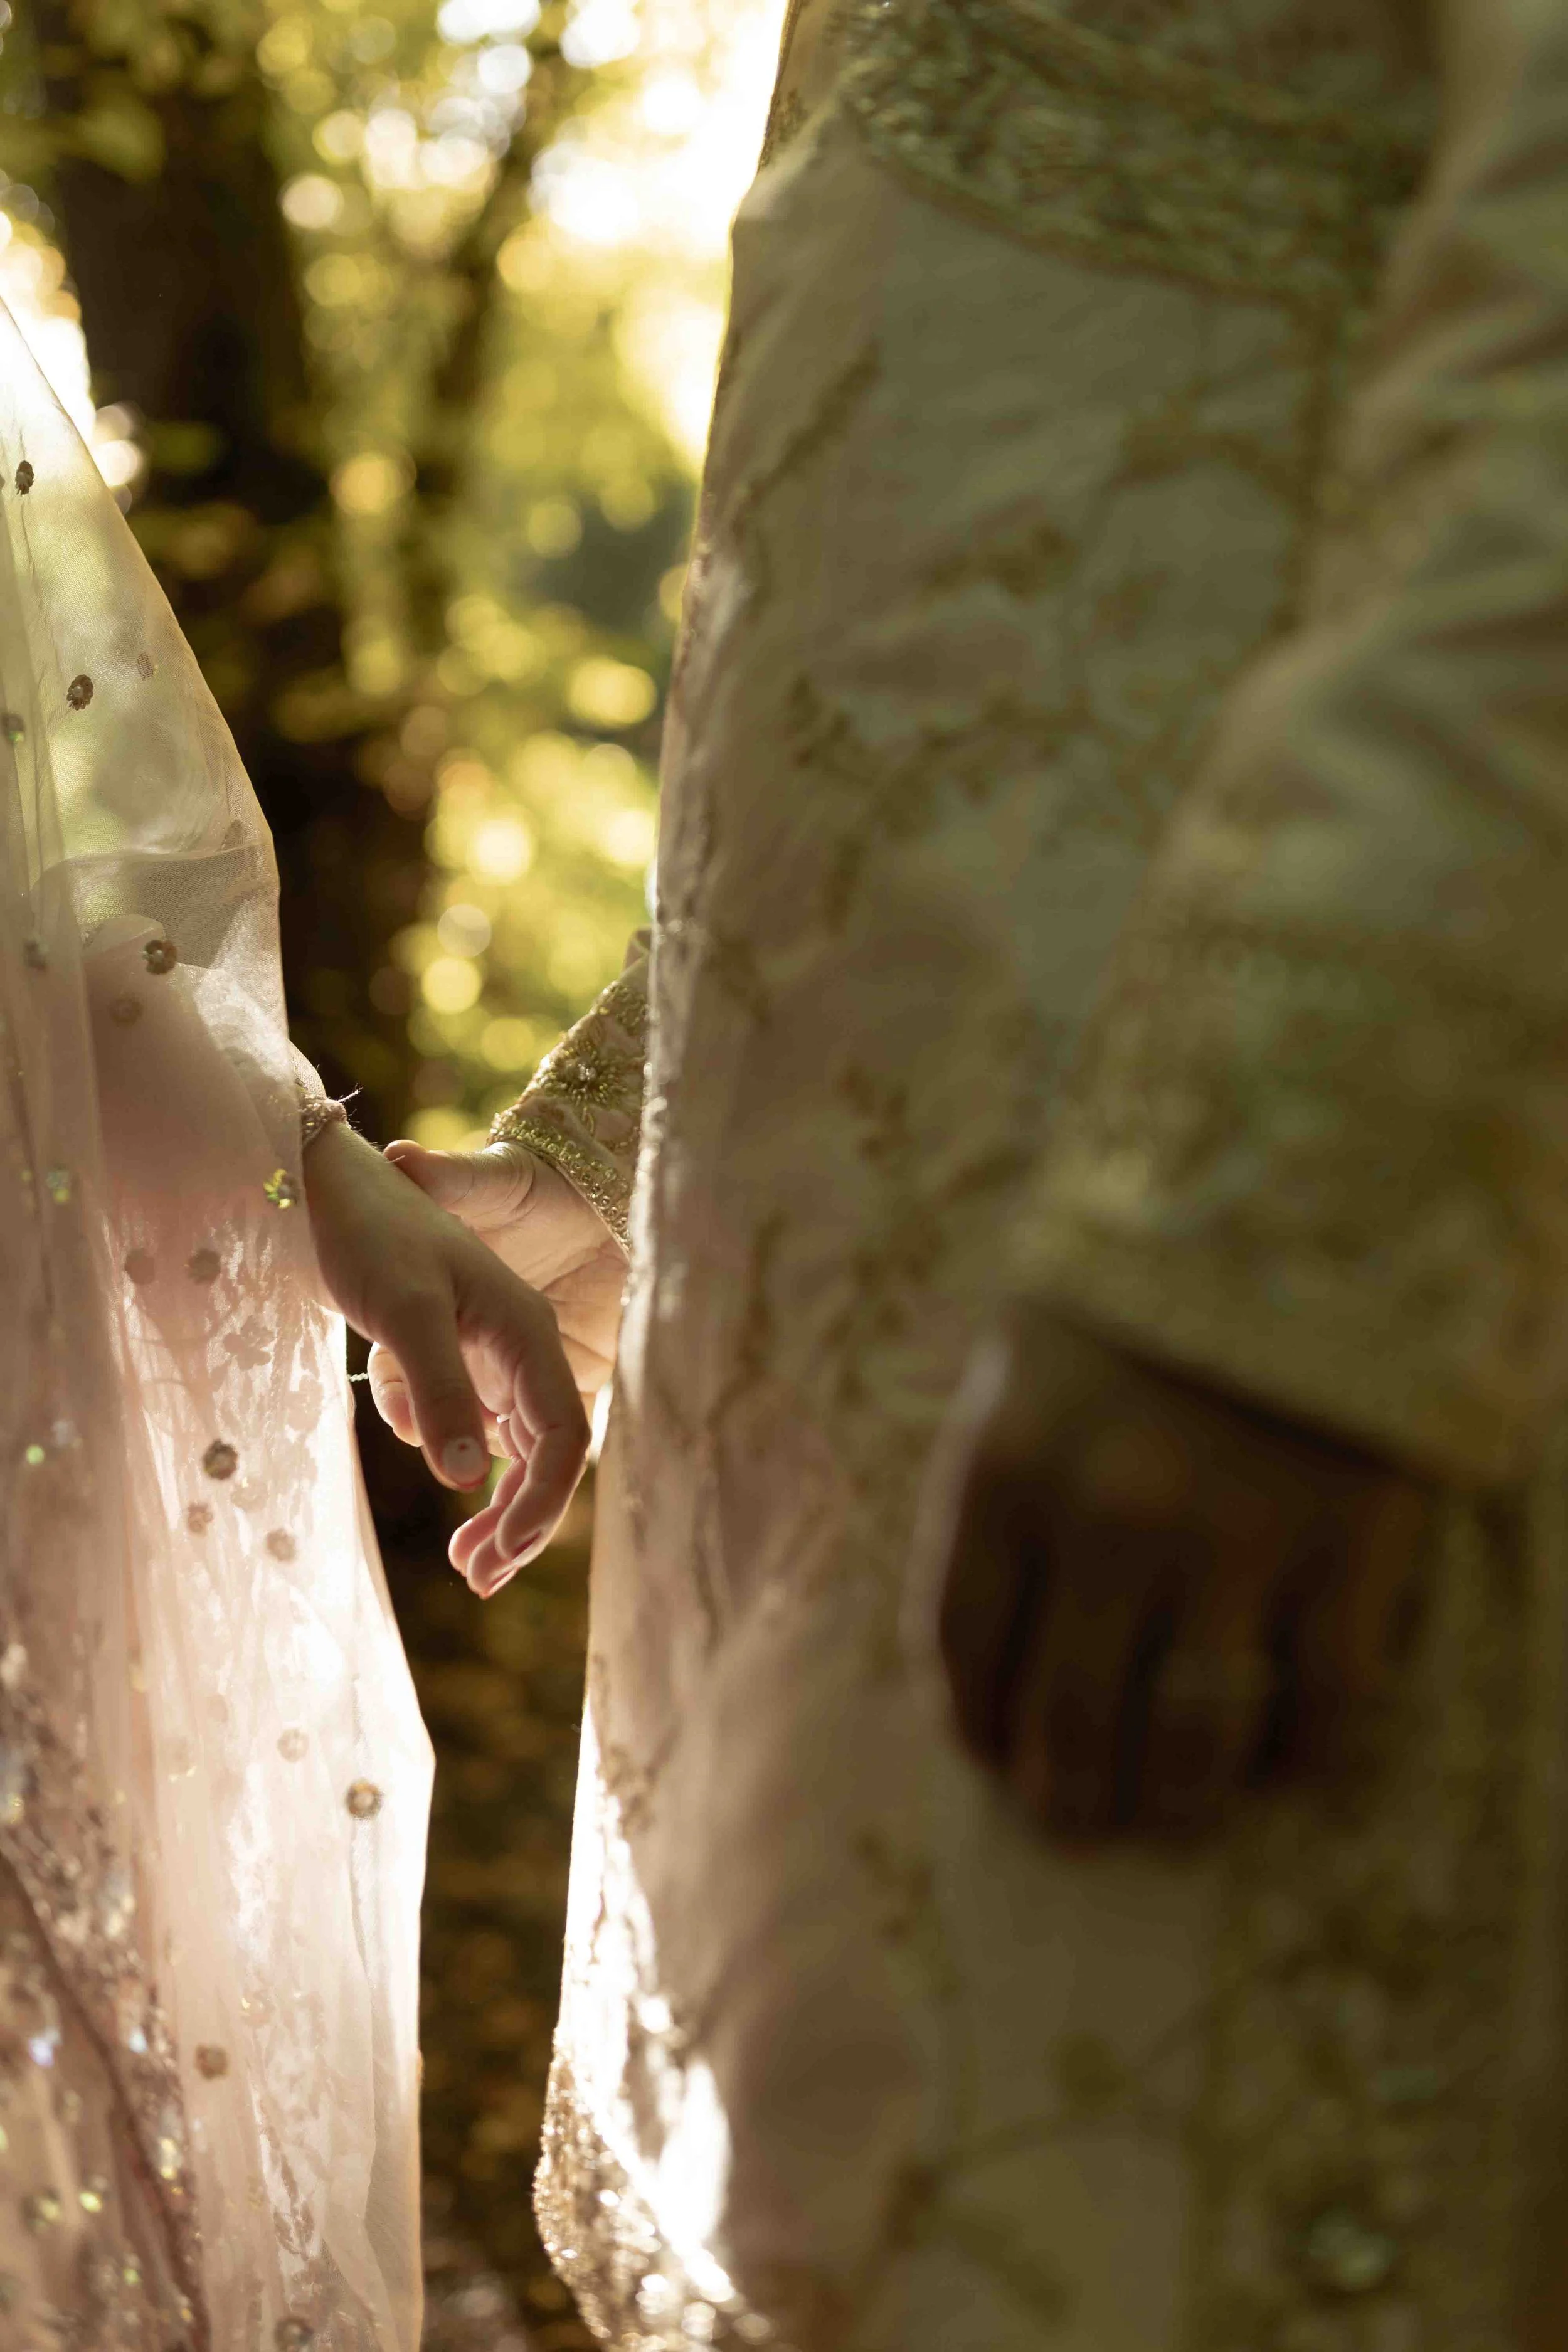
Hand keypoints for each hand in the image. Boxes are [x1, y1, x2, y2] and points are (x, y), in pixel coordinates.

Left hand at [304, 1124, 589, 1584]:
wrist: (326, 1186)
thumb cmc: (369, 1236)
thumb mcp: (404, 1315)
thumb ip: (441, 1395)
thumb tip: (468, 1483)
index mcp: (527, 1334)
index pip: (563, 1439)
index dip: (541, 1505)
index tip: (497, 1556)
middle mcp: (521, 1347)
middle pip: (544, 1455)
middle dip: (518, 1522)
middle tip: (477, 1580)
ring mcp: (489, 1352)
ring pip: (506, 1447)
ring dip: (488, 1504)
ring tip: (460, 1561)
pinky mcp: (454, 1354)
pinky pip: (457, 1418)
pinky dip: (431, 1433)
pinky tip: (388, 1399)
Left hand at [932, 1304, 1433, 1840]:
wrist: (1308, 1188)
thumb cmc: (1147, 1279)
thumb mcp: (1028, 1361)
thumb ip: (1004, 1488)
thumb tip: (988, 1640)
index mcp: (1005, 1464)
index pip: (963, 1646)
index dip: (977, 1724)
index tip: (994, 1756)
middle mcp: (1106, 1519)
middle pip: (1068, 1715)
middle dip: (1066, 1793)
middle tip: (1077, 1821)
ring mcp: (1233, 1541)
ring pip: (1189, 1737)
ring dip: (1173, 1801)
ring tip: (1170, 1816)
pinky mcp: (1347, 1550)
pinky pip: (1322, 1706)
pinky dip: (1301, 1757)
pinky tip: (1285, 1761)